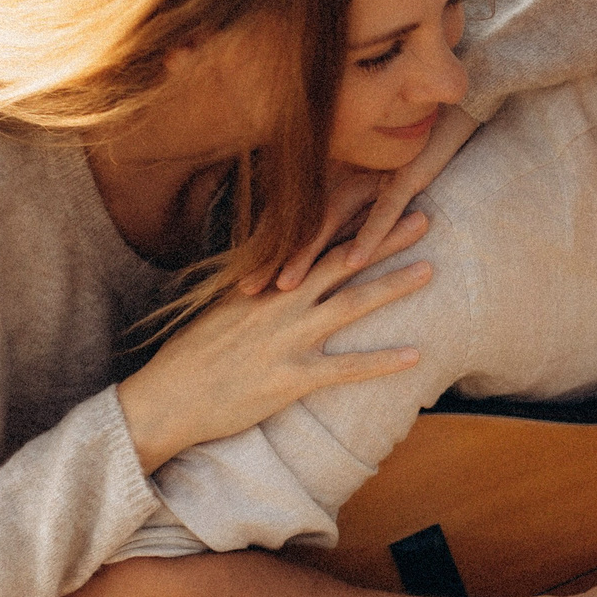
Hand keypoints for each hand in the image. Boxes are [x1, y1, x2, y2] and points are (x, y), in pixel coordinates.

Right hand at [115, 213, 433, 471]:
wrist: (166, 397)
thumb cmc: (190, 357)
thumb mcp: (220, 309)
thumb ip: (254, 288)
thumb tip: (276, 272)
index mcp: (263, 284)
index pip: (313, 243)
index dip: (349, 220)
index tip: (378, 199)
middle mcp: (279, 303)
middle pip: (342, 262)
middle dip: (384, 238)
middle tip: (422, 217)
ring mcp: (287, 338)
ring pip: (351, 304)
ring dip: (393, 286)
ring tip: (430, 270)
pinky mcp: (291, 377)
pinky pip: (346, 368)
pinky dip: (382, 362)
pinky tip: (415, 356)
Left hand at [264, 108, 481, 292]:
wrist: (445, 110)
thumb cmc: (408, 146)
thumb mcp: (371, 173)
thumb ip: (346, 198)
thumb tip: (327, 236)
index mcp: (333, 178)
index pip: (293, 217)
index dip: (267, 248)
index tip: (243, 280)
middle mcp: (343, 177)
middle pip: (301, 223)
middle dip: (273, 258)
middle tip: (248, 289)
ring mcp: (370, 177)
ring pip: (332, 219)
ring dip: (309, 254)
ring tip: (286, 285)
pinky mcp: (402, 177)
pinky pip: (384, 211)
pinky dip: (370, 236)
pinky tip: (354, 263)